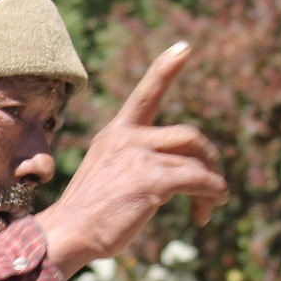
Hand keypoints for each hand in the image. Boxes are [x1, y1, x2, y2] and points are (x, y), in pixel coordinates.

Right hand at [36, 41, 228, 278]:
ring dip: (213, 181)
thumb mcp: (108, 173)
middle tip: (213, 185)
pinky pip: (200, 181)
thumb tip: (182, 171)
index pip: (145, 95)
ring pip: (196, 159)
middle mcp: (127, 138)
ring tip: (212, 203)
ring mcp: (140, 157)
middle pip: (188, 136)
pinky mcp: (152, 181)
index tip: (184, 47)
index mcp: (115, 134)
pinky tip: (208, 210)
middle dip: (208, 159)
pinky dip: (212, 194)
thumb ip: (137, 162)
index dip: (166, 69)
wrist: (68, 233)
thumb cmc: (89, 213)